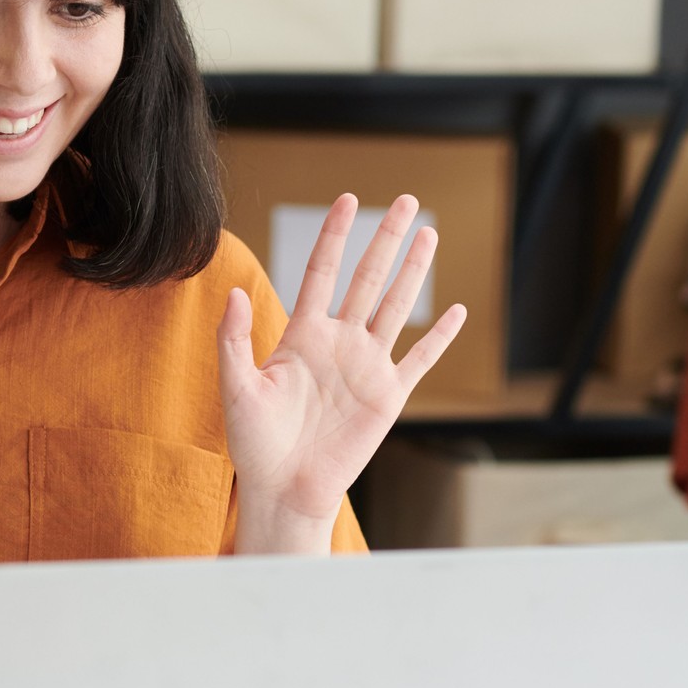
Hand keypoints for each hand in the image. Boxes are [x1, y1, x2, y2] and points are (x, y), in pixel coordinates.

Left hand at [218, 194, 465, 550]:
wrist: (283, 487)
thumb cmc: (253, 442)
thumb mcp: (235, 386)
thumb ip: (234, 339)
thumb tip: (232, 291)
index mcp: (303, 334)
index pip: (323, 271)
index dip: (335, 235)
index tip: (348, 200)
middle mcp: (339, 342)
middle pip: (367, 278)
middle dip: (387, 238)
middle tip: (407, 200)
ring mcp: (366, 367)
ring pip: (396, 307)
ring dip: (414, 272)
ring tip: (430, 234)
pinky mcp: (387, 398)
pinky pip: (419, 360)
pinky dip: (438, 337)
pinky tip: (456, 310)